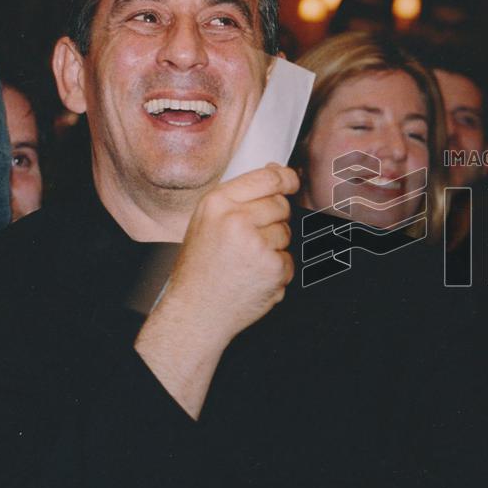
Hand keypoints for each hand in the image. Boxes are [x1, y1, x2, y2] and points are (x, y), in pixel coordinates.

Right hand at [161, 163, 298, 344]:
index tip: (292, 180)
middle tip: (249, 240)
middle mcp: (236, 219)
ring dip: (274, 246)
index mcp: (217, 203)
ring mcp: (257, 244)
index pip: (266, 177)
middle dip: (273, 220)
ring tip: (247, 261)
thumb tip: (277, 175)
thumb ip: (238, 198)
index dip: (285, 178)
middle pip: (280, 205)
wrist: (196, 311)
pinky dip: (277, 269)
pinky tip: (254, 276)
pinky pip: (289, 258)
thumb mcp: (206, 221)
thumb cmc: (200, 268)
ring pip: (286, 232)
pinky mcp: (273, 267)